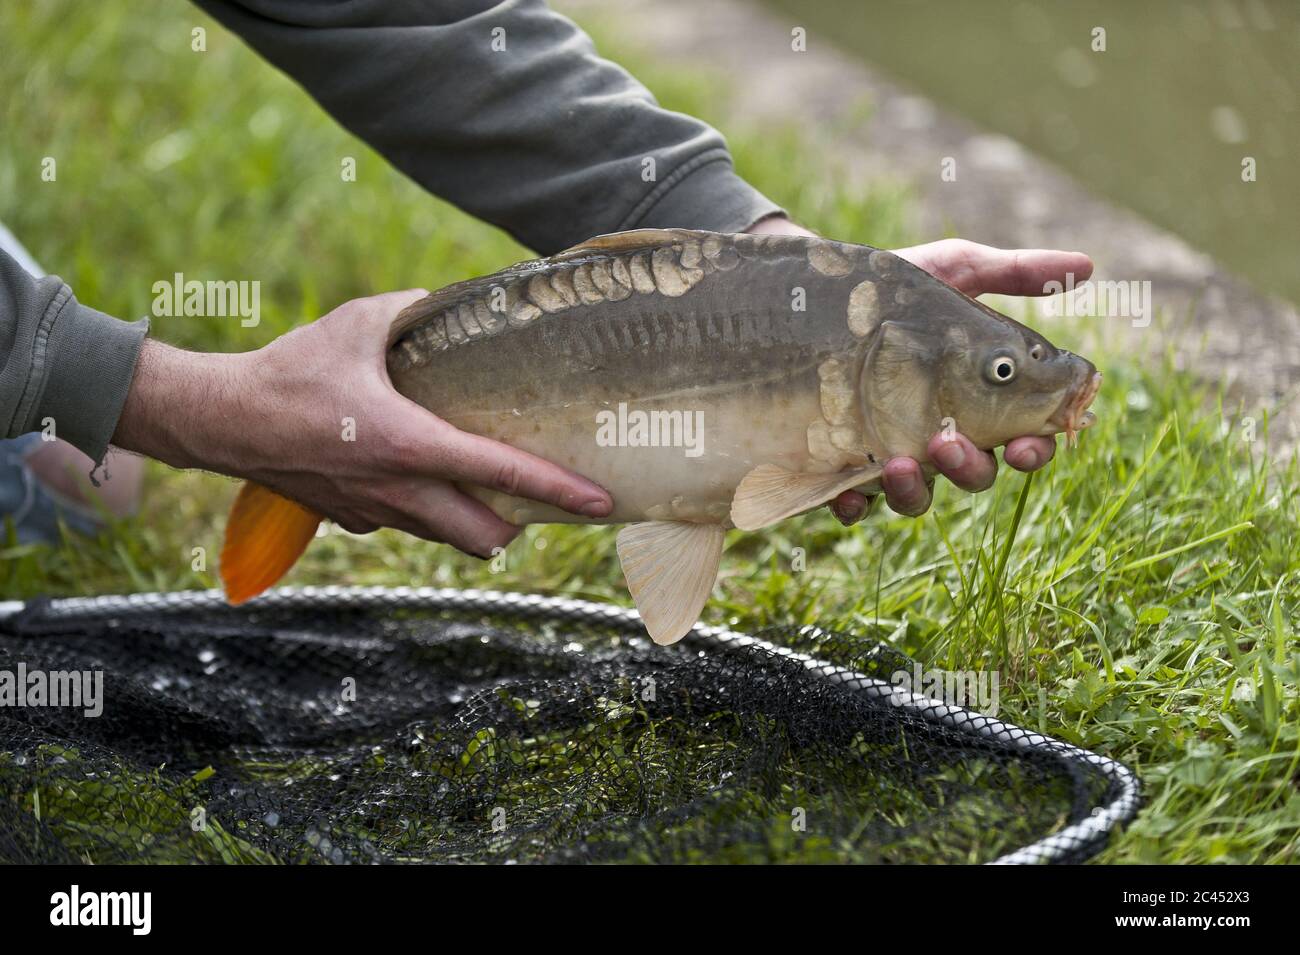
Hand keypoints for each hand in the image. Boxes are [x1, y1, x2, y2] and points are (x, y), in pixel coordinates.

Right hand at [112, 290, 612, 556]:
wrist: (222, 420)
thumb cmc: (290, 371)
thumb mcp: (359, 324)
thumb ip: (417, 312)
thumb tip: (462, 301)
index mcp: (408, 443)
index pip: (500, 474)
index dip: (558, 492)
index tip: (600, 502)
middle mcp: (399, 492)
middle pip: (487, 536)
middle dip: (524, 523)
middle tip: (545, 496)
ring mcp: (377, 514)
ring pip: (452, 540)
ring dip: (482, 522)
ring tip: (498, 487)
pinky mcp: (357, 520)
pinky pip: (413, 528)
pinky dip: (437, 514)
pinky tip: (432, 479)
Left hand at [747, 218, 1091, 521]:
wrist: (814, 293)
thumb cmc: (893, 287)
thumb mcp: (952, 270)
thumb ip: (1012, 274)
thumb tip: (1086, 267)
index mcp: (978, 402)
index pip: (1020, 440)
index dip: (1033, 450)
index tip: (1028, 443)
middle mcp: (939, 436)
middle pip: (974, 474)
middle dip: (970, 468)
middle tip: (948, 442)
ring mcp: (891, 454)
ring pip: (918, 497)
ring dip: (914, 491)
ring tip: (898, 463)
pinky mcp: (841, 464)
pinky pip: (853, 502)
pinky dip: (854, 504)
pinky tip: (848, 493)